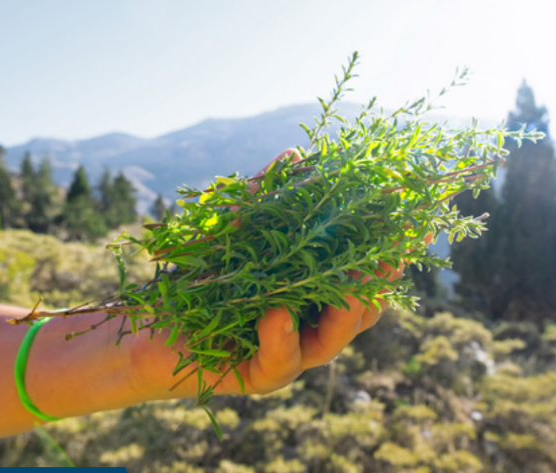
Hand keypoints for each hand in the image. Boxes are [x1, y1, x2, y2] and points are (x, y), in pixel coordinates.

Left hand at [127, 150, 420, 397]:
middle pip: (362, 311)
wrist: (143, 328)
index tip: (413, 221)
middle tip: (394, 254)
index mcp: (311, 291)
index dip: (390, 250)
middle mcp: (307, 325)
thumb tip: (295, 154)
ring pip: (332, 342)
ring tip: (352, 287)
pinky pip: (279, 364)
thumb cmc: (192, 277)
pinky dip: (281, 338)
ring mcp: (286, 354)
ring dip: (346, 313)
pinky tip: (275, 312)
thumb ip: (261, 197)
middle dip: (381, 283)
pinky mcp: (254, 378)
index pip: (362, 272)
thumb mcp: (229, 229)